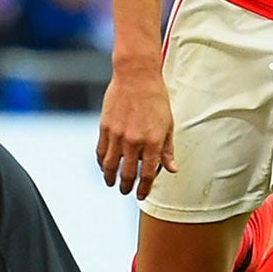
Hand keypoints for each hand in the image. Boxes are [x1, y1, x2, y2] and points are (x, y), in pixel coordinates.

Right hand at [98, 63, 174, 198]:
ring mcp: (117, 135)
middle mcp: (134, 141)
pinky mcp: (105, 127)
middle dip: (127, 186)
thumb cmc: (156, 98)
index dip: (144, 188)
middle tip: (126, 191)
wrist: (136, 76)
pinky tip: (104, 166)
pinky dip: (101, 162)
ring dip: (110, 178)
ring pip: (110, 166)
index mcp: (152, 141)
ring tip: (112, 182)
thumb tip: (172, 169)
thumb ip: (167, 149)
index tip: (141, 195)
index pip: (147, 174)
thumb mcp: (168, 124)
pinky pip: (100, 151)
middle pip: (127, 173)